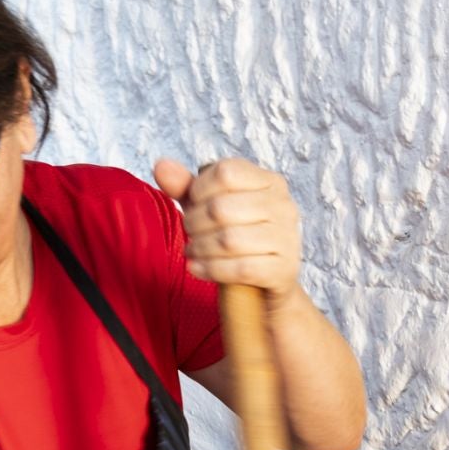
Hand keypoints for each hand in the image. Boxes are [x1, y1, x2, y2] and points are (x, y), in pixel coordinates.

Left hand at [153, 156, 302, 297]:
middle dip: (194, 223)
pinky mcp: (283, 270)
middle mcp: (284, 206)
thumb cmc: (236, 238)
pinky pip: (240, 269)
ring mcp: (287, 238)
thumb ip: (186, 186)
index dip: (198, 189)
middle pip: (222, 208)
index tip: (193, 204)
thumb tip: (160, 165)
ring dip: (200, 248)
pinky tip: (197, 269)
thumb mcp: (210, 207)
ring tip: (191, 251)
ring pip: (229, 241)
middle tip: (189, 233)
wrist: (263, 284)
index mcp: (269, 182)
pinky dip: (210, 270)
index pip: (226, 172)